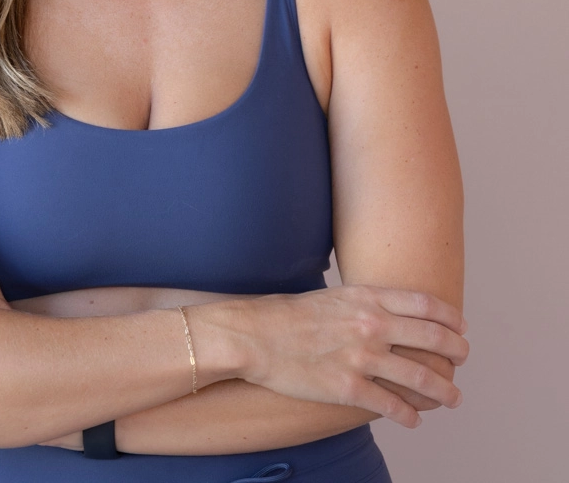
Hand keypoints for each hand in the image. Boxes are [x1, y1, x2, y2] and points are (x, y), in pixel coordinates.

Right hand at [213, 285, 468, 428]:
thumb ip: (364, 304)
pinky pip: (392, 406)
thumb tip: (388, 314)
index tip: (461, 327)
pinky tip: (414, 420)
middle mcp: (371, 325)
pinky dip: (409, 416)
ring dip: (444, 391)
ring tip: (453, 398)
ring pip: (421, 378)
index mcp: (366, 298)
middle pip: (433, 339)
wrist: (254, 335)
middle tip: (462, 360)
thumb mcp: (332, 297)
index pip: (425, 304)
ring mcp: (361, 357)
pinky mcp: (348, 388)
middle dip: (456, 352)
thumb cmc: (288, 314)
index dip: (450, 318)